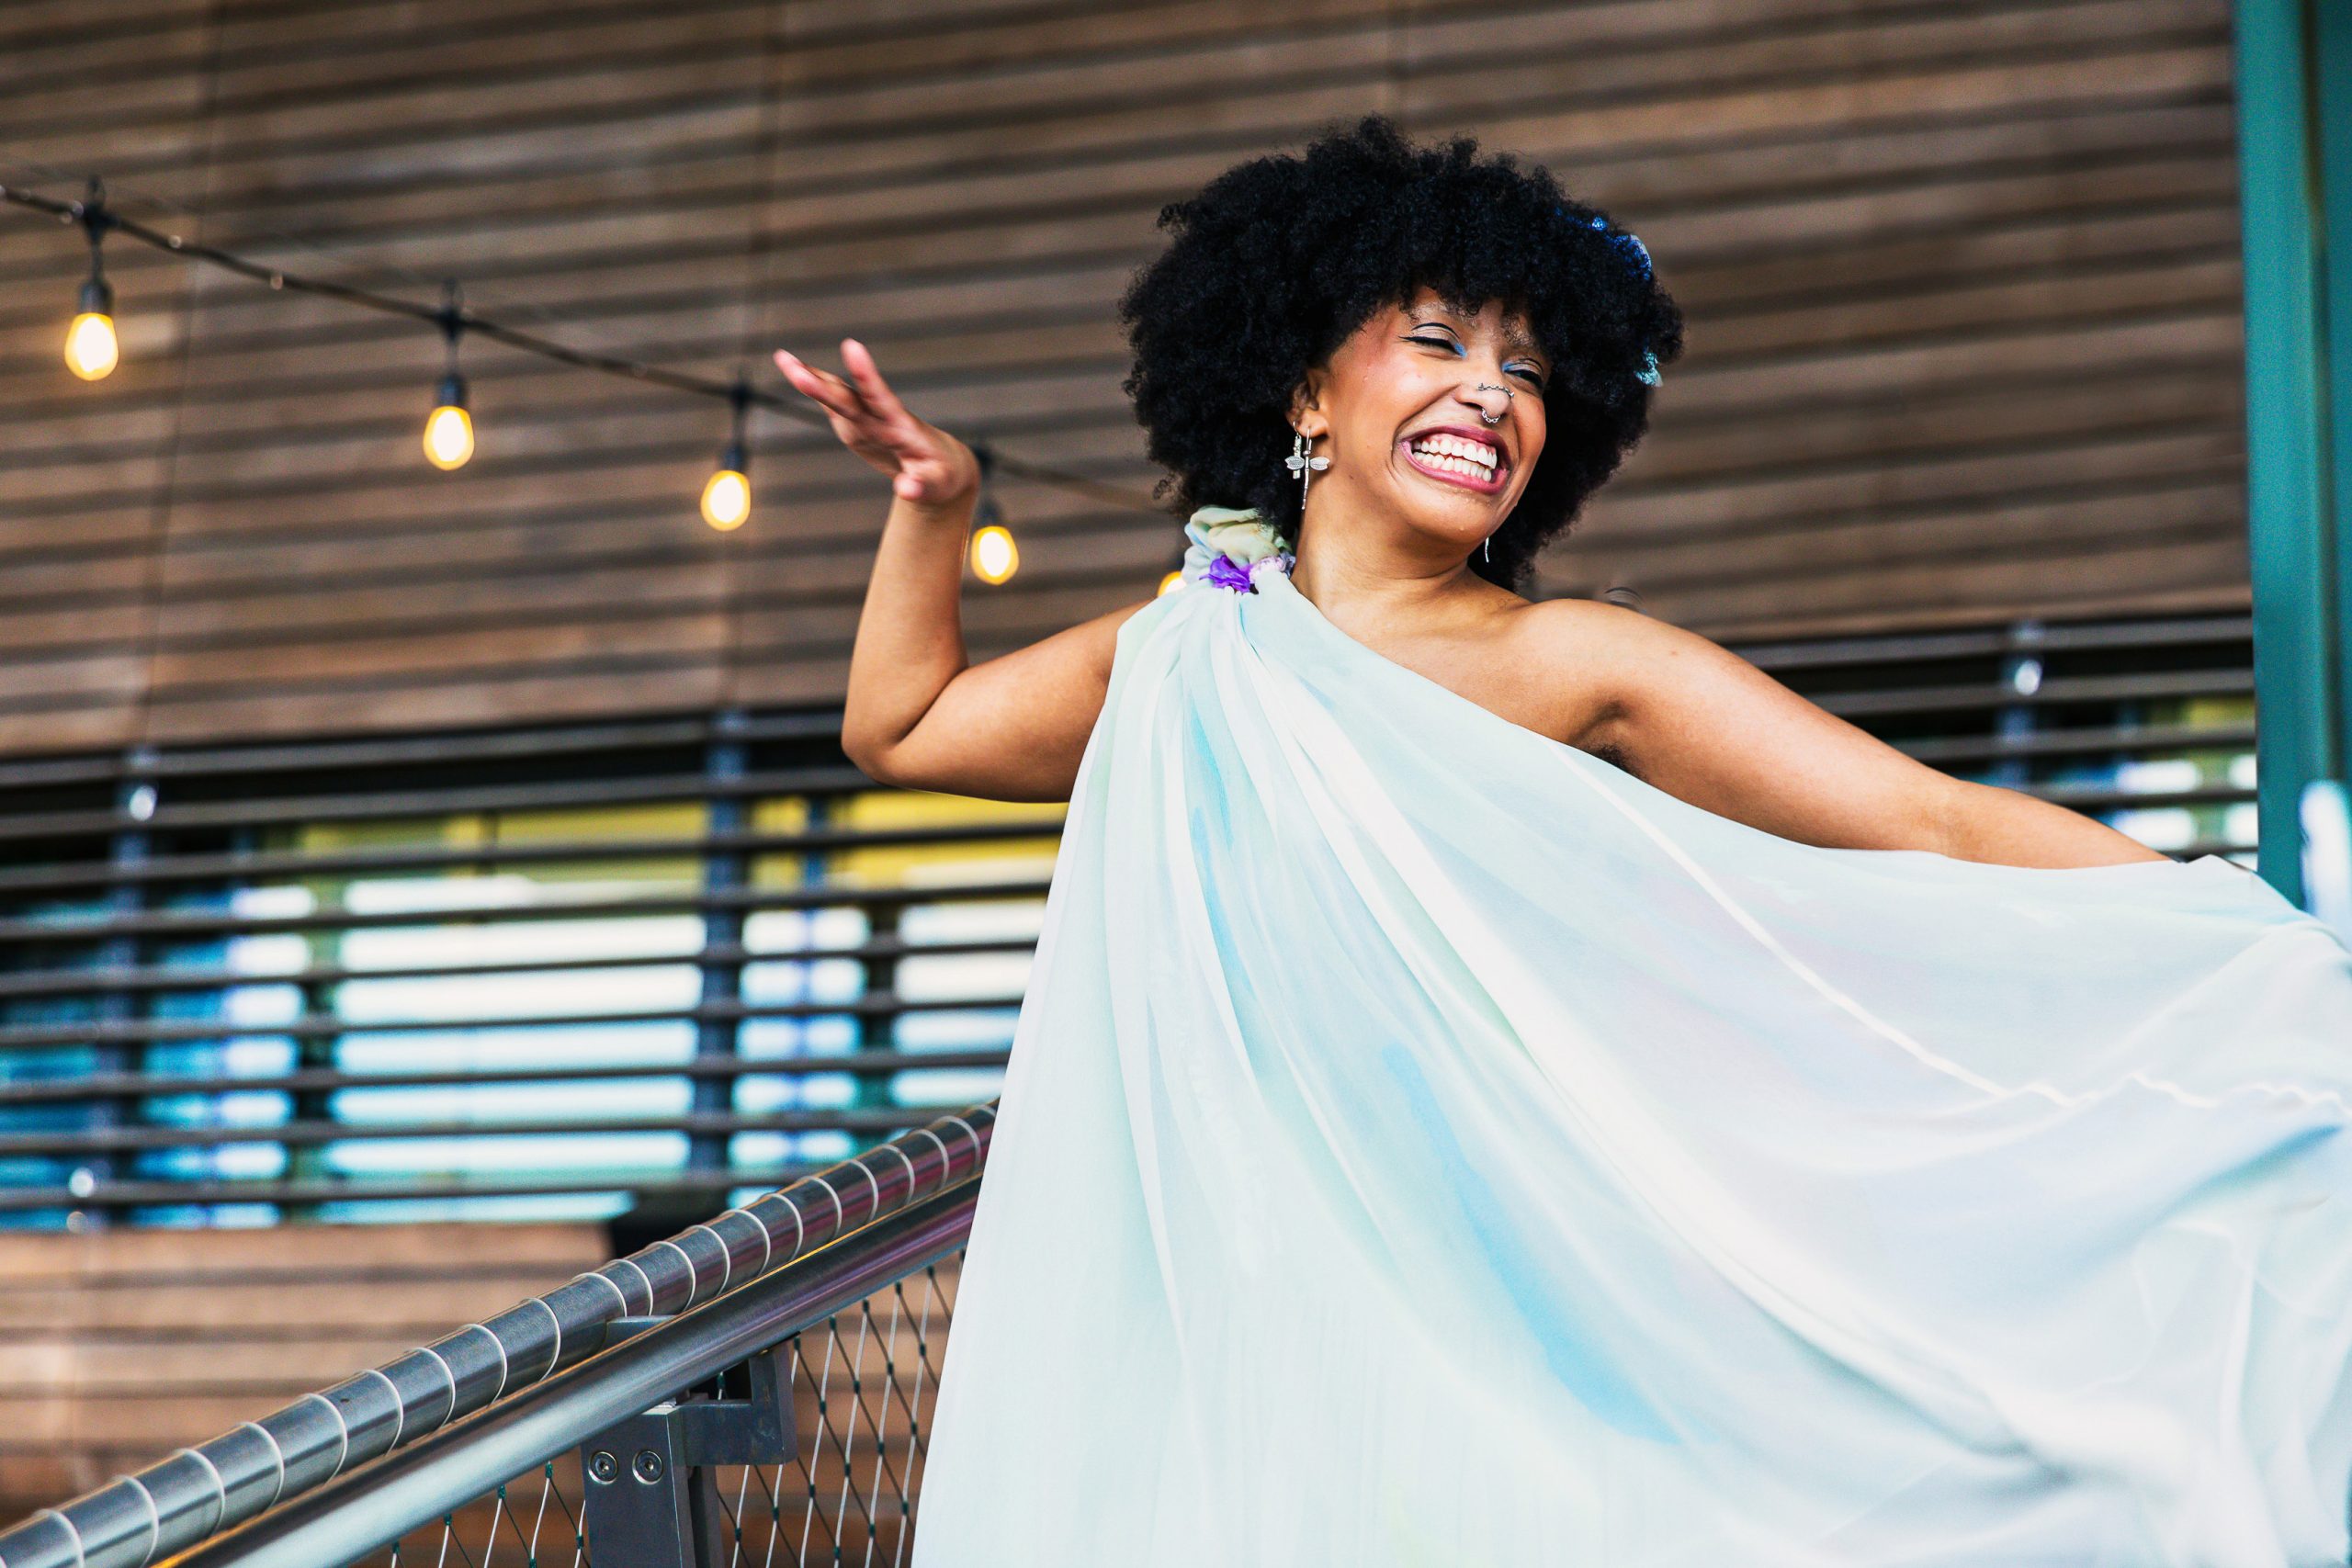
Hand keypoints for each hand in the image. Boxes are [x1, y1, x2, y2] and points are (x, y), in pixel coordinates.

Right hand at [772, 338, 979, 508]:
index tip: (852, 346)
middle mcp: (882, 417)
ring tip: (783, 358)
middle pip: (848, 398)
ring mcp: (868, 418)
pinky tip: (795, 370)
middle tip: (789, 365)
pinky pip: (835, 403)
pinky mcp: (858, 424)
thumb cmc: (941, 476)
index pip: (881, 397)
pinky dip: (816, 387)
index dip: (866, 374)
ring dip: (812, 378)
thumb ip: (921, 487)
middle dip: (820, 385)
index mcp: (901, 428)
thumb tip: (906, 490)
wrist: (941, 464)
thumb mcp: (935, 486)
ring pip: (838, 395)